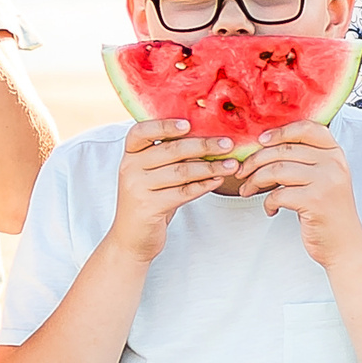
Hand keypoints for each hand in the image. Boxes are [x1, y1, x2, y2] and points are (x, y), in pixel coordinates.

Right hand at [104, 118, 235, 261]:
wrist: (131, 238)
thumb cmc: (148, 200)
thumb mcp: (151, 175)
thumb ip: (168, 157)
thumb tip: (205, 136)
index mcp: (129, 155)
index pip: (141, 131)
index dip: (165, 125)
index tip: (189, 123)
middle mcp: (129, 168)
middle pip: (170, 150)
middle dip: (203, 146)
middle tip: (228, 144)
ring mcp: (137, 188)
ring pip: (181, 172)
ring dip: (210, 167)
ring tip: (231, 164)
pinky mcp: (148, 207)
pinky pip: (183, 192)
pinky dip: (204, 185)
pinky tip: (218, 180)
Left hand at [235, 122, 361, 268]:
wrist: (344, 245)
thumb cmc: (328, 213)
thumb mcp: (324, 179)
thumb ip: (306, 160)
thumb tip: (267, 146)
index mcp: (335, 154)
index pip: (306, 128)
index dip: (280, 132)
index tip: (260, 141)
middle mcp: (333, 164)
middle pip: (284, 150)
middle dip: (255, 160)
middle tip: (242, 172)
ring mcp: (326, 182)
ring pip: (277, 170)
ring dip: (255, 180)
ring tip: (247, 190)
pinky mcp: (315, 201)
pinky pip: (278, 194)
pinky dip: (267, 202)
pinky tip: (270, 209)